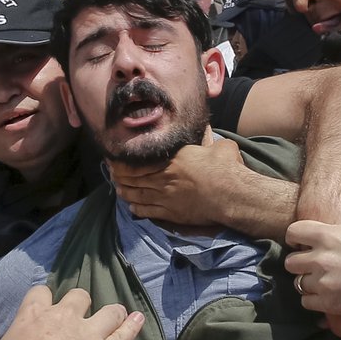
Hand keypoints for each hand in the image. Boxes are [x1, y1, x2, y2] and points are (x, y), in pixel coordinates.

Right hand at [0, 287, 143, 339]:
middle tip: (75, 317)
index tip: (43, 307)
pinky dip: (133, 326)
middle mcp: (62, 316)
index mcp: (32, 316)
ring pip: (107, 310)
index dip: (42, 299)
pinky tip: (139, 319)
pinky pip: (125, 332)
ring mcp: (88, 331)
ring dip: (109, 314)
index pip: (39, 293)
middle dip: (78, 303)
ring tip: (112, 317)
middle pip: (77, 295)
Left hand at [110, 141, 243, 225]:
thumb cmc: (225, 168)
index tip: (116, 158)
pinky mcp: (170, 213)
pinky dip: (137, 209)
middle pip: (134, 177)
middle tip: (110, 173)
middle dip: (119, 175)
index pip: (141, 160)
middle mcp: (163, 177)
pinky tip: (132, 208)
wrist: (230, 195)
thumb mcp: (218, 147)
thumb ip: (207, 137)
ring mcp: (164, 196)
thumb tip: (207, 126)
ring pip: (137, 194)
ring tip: (117, 189)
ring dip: (125, 192)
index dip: (124, 160)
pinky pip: (148, 211)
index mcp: (172, 159)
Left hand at [285, 205, 340, 326]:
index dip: (294, 237)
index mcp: (328, 236)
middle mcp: (322, 259)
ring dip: (308, 282)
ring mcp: (324, 283)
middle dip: (300, 262)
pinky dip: (314, 299)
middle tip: (310, 265)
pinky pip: (306, 301)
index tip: (299, 242)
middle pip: (290, 261)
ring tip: (321, 280)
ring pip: (298, 283)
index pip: (293, 232)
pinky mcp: (329, 303)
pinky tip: (326, 294)